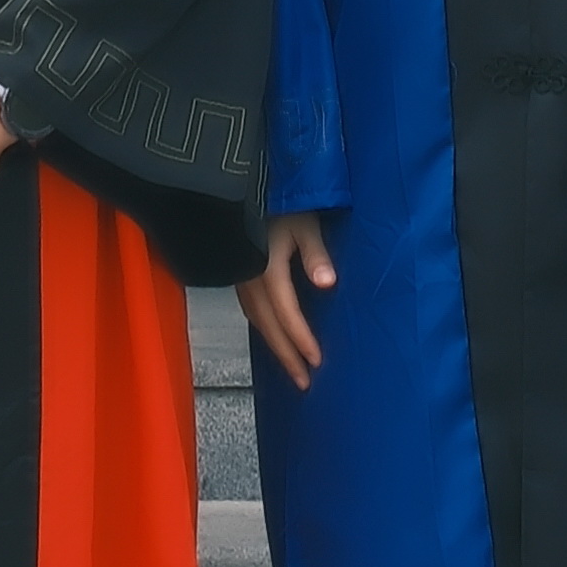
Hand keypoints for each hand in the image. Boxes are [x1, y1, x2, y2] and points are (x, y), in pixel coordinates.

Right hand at [243, 212, 336, 387]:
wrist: (242, 183)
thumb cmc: (282, 200)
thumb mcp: (304, 222)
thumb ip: (315, 254)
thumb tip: (327, 284)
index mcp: (267, 270)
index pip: (286, 314)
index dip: (300, 340)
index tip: (316, 362)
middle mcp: (250, 279)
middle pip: (268, 326)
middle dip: (286, 356)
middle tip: (303, 382)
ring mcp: (241, 277)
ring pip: (256, 320)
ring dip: (275, 345)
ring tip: (292, 367)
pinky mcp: (239, 271)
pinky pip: (250, 309)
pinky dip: (264, 327)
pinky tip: (273, 334)